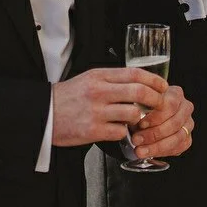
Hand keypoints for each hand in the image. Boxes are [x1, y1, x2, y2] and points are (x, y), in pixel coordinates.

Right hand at [52, 66, 167, 145]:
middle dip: (155, 99)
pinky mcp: (92, 130)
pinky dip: (125, 133)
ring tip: (136, 121)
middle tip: (159, 105)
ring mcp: (96, 111)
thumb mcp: (88, 79)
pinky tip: (121, 132)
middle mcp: (99, 91)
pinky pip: (121, 131)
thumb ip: (112, 80)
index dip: (154, 80)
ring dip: (139, 119)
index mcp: (99, 76)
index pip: (135, 73)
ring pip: (133, 113)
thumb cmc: (68, 97)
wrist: (43, 114)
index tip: (163, 86)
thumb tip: (139, 83)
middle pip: (139, 91)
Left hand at [129, 84, 194, 158]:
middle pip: (175, 122)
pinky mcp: (187, 138)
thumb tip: (131, 117)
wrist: (145, 117)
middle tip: (137, 140)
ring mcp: (188, 123)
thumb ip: (137, 106)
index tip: (141, 124)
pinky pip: (179, 147)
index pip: (170, 105)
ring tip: (140, 150)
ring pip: (178, 137)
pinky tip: (149, 152)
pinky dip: (163, 152)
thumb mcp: (138, 101)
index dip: (155, 116)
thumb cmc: (142, 107)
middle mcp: (185, 107)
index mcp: (175, 94)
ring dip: (157, 146)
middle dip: (154, 134)